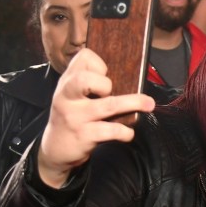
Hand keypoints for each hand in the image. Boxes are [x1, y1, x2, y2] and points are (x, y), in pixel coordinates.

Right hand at [37, 48, 155, 187]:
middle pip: (85, 79)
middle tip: (111, 91)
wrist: (56, 149)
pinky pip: (111, 130)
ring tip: (148, 104)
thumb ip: (90, 83)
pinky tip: (128, 133)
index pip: (83, 58)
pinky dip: (125, 132)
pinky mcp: (84, 135)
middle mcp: (67, 96)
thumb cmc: (72, 117)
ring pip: (108, 105)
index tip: (106, 75)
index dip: (99, 63)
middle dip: (105, 83)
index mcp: (67, 81)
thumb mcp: (73, 95)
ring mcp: (75, 116)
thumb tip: (125, 76)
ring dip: (133, 103)